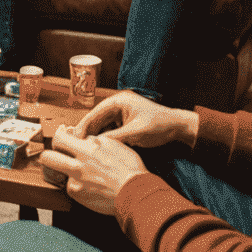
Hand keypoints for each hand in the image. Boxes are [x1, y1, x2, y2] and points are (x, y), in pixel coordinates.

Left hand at [39, 126, 147, 215]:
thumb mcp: (114, 145)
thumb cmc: (129, 169)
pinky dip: (77, 186)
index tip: (60, 137)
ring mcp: (75, 179)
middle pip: (47, 157)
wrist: (135, 192)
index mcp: (87, 149)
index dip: (57, 137)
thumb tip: (85, 139)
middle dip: (48, 155)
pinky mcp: (76, 193)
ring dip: (63, 171)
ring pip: (57, 173)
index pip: (59, 139)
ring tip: (76, 173)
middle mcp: (77, 163)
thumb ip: (96, 140)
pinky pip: (70, 187)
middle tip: (55, 156)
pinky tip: (89, 186)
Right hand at [72, 91, 197, 147]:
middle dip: (86, 133)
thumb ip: (114, 138)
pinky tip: (98, 148)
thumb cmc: (159, 125)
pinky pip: (109, 129)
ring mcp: (120, 113)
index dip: (83, 127)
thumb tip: (95, 145)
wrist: (178, 127)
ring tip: (84, 149)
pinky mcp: (124, 122)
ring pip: (101, 125)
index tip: (74, 139)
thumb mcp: (135, 133)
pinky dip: (104, 138)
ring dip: (94, 136)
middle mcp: (116, 105)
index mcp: (118, 102)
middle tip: (76, 146)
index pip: (94, 113)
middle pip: (95, 119)